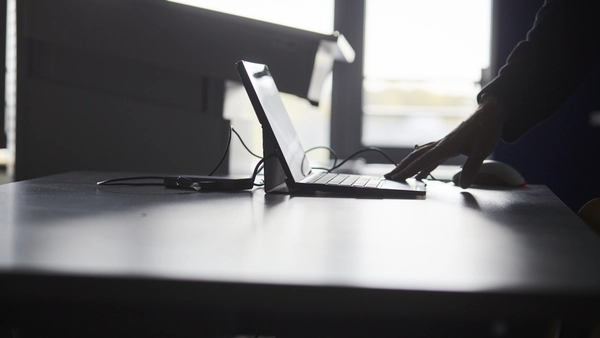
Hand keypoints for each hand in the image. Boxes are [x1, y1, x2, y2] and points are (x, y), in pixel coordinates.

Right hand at [384, 95, 509, 188]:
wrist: (490, 114)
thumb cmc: (486, 129)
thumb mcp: (483, 149)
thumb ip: (472, 167)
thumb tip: (463, 184)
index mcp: (445, 146)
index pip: (422, 160)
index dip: (408, 170)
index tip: (396, 177)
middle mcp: (441, 144)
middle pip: (416, 156)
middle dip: (402, 167)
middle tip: (390, 176)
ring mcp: (443, 144)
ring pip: (421, 155)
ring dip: (410, 165)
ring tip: (401, 175)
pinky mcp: (448, 145)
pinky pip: (431, 156)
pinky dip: (423, 165)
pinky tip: (422, 172)